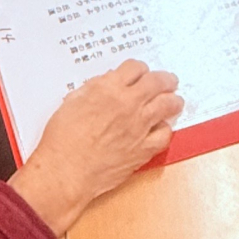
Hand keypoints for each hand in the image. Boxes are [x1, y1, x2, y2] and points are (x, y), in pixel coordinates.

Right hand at [11, 60, 182, 236]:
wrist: (66, 171)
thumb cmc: (62, 141)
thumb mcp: (72, 102)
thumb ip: (93, 89)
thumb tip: (105, 85)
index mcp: (108, 88)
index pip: (135, 67)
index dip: (139, 69)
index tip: (141, 73)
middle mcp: (128, 103)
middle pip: (158, 82)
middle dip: (165, 79)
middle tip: (169, 81)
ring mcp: (139, 126)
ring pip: (168, 105)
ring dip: (174, 100)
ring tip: (175, 100)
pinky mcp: (144, 149)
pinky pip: (165, 135)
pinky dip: (166, 129)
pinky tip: (163, 128)